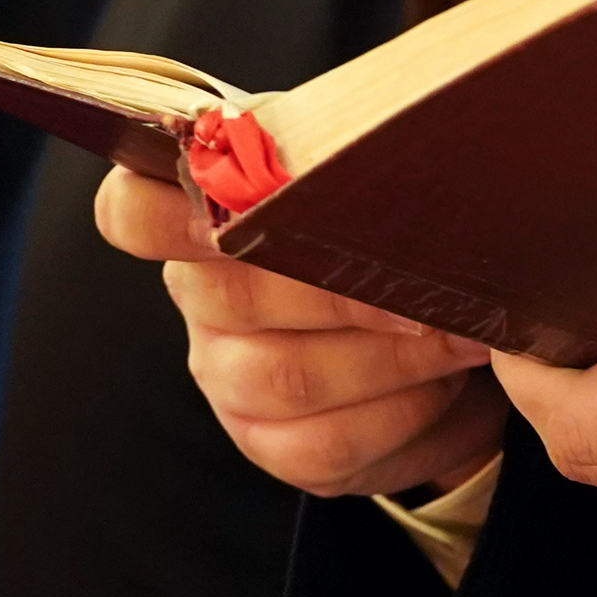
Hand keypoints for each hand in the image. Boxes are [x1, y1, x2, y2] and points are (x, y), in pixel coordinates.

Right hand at [96, 163, 509, 498]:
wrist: (450, 323)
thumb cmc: (399, 227)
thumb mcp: (374, 173)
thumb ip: (352, 158)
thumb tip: (387, 151)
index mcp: (205, 210)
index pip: (134, 212)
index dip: (164, 212)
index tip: (231, 207)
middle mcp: (199, 295)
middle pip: (230, 295)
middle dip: (343, 292)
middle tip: (433, 283)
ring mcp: (226, 375)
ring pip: (283, 378)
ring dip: (391, 357)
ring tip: (462, 334)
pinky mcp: (270, 444)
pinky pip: (323, 444)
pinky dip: (401, 414)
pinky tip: (447, 386)